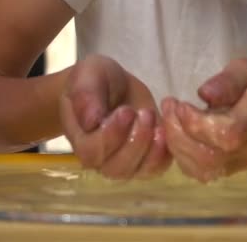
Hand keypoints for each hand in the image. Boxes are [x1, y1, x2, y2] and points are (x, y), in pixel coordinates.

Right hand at [60, 55, 171, 179]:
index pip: (93, 151)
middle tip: (145, 113)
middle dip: (135, 141)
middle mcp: (101, 158)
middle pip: (117, 167)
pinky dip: (164, 153)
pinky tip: (165, 131)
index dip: (111, 135)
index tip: (126, 111)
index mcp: (81, 140)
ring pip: (137, 170)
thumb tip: (90, 120)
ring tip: (155, 120)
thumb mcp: (87, 76)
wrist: (111, 84)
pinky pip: (156, 167)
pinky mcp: (146, 158)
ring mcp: (125, 161)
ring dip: (151, 148)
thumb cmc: (94, 80)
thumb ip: (85, 95)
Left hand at [162, 57, 246, 181]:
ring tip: (170, 118)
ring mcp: (242, 162)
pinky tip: (179, 133)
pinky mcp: (232, 168)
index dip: (197, 123)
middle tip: (168, 106)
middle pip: (210, 157)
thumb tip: (204, 94)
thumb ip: (229, 81)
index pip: (227, 134)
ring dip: (176, 146)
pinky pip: (202, 172)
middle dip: (178, 134)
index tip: (180, 102)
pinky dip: (182, 156)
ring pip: (203, 169)